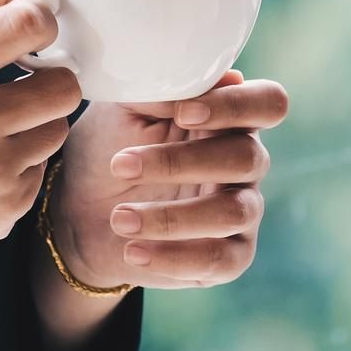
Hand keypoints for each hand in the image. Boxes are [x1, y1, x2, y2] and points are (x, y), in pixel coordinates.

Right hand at [0, 0, 80, 296]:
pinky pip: (40, 171)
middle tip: (26, 86)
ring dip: (36, 125)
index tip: (33, 32)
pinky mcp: (4, 210)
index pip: (26, 24)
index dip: (40, 22)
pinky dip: (19, 166)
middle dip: (51, 81)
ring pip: (58, 129)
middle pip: (65, 85)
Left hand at [49, 71, 287, 289]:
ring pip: (233, 212)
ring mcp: (242, 209)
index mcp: (229, 118)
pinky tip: (134, 251)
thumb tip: (195, 90)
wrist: (83, 210)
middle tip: (121, 165)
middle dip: (181, 163)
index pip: (267, 103)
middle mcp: (246, 162)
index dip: (236, 107)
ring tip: (119, 219)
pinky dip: (175, 257)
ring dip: (172, 217)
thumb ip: (159, 93)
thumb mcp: (124, 111)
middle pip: (248, 158)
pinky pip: (220, 260)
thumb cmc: (110, 147)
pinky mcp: (230, 256)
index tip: (183, 114)